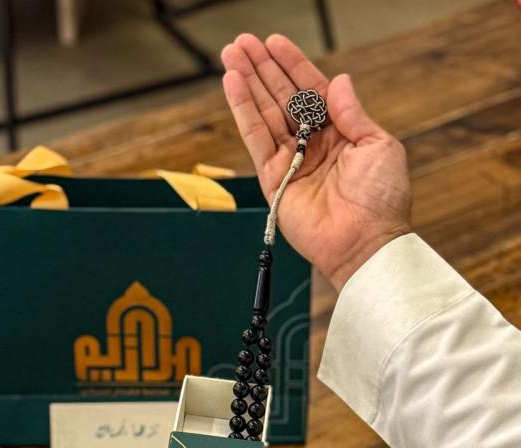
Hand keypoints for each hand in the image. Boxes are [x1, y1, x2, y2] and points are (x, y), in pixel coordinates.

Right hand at [221, 34, 410, 289]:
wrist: (366, 241)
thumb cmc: (381, 200)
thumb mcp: (378, 145)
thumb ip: (352, 112)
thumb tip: (337, 81)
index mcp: (340, 134)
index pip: (311, 91)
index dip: (292, 65)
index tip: (274, 42)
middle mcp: (313, 145)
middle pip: (281, 98)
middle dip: (262, 69)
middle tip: (242, 43)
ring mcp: (291, 162)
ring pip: (264, 114)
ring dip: (247, 84)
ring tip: (230, 55)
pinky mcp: (274, 182)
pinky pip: (255, 140)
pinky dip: (243, 112)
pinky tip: (233, 86)